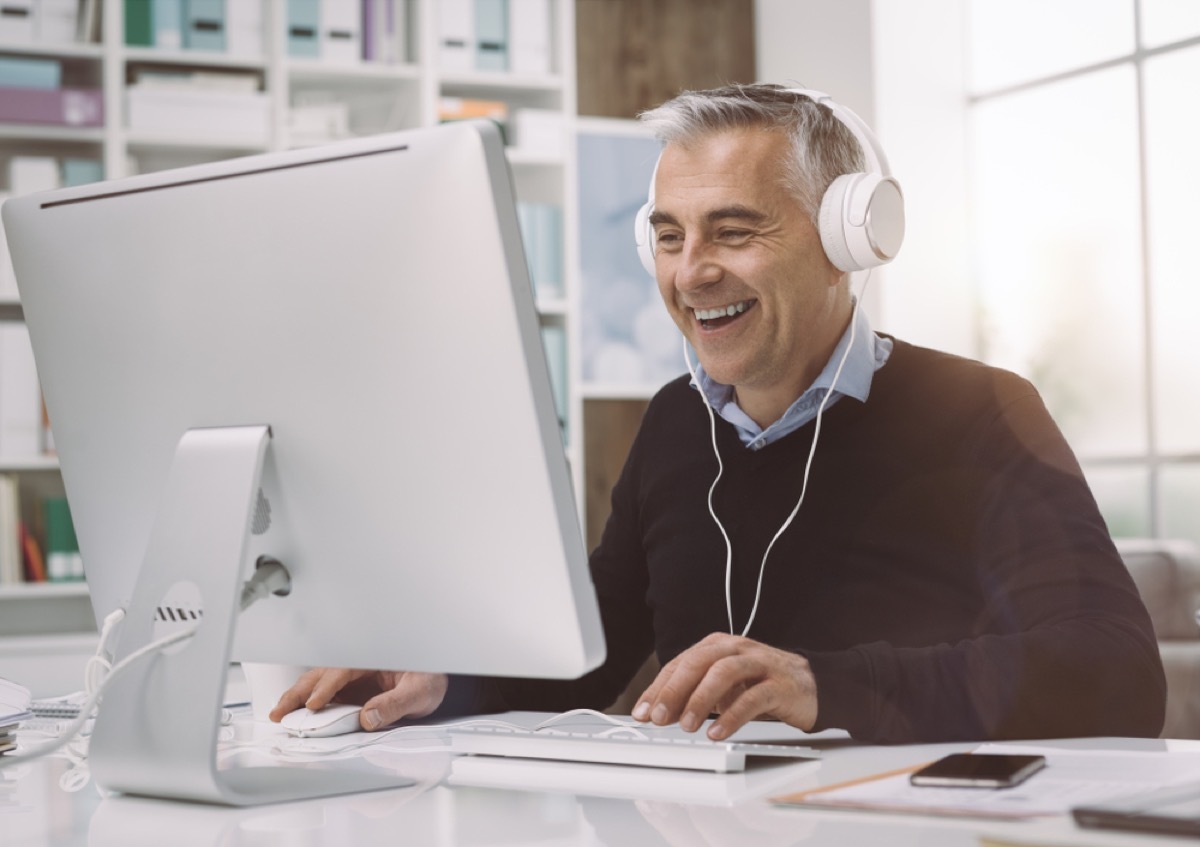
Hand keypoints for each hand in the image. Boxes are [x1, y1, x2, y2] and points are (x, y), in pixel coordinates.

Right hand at [268, 668, 447, 730]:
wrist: (435, 680)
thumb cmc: (429, 678)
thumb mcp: (420, 692)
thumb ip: (396, 704)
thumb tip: (369, 717)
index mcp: (373, 658)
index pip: (342, 671)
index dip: (326, 688)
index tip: (314, 705)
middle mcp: (358, 666)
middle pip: (321, 674)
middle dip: (298, 692)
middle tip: (280, 712)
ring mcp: (352, 679)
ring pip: (318, 683)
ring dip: (297, 698)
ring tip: (279, 714)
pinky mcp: (350, 691)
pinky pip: (325, 696)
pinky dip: (307, 704)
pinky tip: (296, 716)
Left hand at [631, 633, 817, 739]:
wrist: (811, 685)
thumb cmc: (760, 684)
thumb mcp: (723, 686)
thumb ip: (695, 693)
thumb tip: (659, 712)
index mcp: (717, 646)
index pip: (680, 663)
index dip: (658, 687)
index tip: (642, 712)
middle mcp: (736, 649)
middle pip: (698, 663)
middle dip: (674, 691)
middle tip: (657, 718)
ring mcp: (759, 664)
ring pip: (724, 673)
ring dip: (700, 699)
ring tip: (686, 726)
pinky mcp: (780, 684)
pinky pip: (753, 697)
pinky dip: (732, 716)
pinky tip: (718, 732)